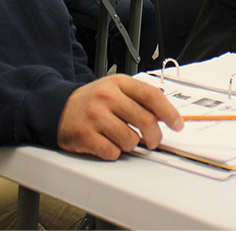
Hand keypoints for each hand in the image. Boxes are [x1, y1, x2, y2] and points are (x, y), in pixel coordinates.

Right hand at [57, 75, 183, 160]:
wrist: (58, 108)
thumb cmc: (91, 101)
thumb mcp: (115, 90)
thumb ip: (139, 99)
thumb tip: (165, 114)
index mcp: (118, 83)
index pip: (151, 95)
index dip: (169, 112)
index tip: (177, 124)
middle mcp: (107, 97)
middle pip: (145, 120)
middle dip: (155, 136)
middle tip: (154, 141)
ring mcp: (95, 116)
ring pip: (130, 139)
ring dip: (130, 144)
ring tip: (120, 138)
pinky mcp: (85, 135)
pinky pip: (112, 151)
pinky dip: (113, 152)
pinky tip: (106, 143)